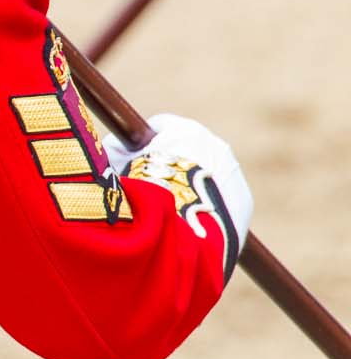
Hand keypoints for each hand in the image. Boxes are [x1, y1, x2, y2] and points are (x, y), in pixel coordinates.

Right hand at [103, 113, 254, 254]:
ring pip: (207, 173)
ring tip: (169, 211)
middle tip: (148, 186)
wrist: (181, 233)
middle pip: (189, 148)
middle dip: (171, 163)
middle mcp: (214, 144)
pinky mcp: (243, 199)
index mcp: (184, 131)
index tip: (129, 156)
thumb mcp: (117, 165)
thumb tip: (115, 147)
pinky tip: (188, 223)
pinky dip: (206, 206)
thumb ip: (117, 150)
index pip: (161, 126)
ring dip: (190, 185)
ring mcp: (233, 171)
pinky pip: (221, 196)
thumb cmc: (143, 195)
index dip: (142, 141)